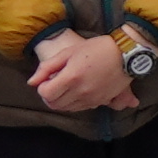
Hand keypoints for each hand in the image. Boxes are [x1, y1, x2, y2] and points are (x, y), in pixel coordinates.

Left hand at [27, 27, 141, 116]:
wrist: (125, 54)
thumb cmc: (96, 49)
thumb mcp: (68, 52)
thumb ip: (47, 67)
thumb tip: (32, 82)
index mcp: (71, 78)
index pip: (46, 94)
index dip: (42, 87)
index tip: (47, 79)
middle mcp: (80, 92)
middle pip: (55, 104)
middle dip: (50, 96)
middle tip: (54, 84)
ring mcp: (92, 99)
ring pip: (67, 109)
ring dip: (62, 100)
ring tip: (66, 86)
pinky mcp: (101, 102)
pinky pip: (81, 108)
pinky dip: (74, 103)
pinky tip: (77, 91)